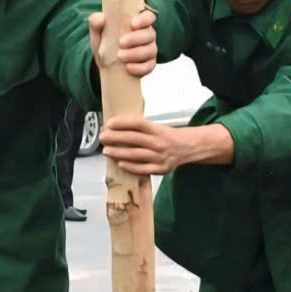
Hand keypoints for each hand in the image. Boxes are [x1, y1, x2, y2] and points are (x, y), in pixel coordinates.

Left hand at [88, 5, 157, 78]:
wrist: (105, 64)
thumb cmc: (104, 42)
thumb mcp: (97, 33)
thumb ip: (96, 22)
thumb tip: (100, 18)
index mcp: (138, 23)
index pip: (149, 16)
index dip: (144, 19)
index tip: (132, 24)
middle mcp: (147, 35)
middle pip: (150, 34)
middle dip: (136, 38)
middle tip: (121, 43)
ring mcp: (150, 50)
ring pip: (151, 50)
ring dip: (136, 53)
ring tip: (120, 56)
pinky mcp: (149, 64)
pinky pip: (149, 66)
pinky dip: (139, 68)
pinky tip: (128, 67)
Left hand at [99, 114, 228, 175]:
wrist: (188, 148)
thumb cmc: (167, 136)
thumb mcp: (157, 127)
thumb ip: (140, 128)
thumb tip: (115, 127)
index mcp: (157, 129)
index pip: (137, 123)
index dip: (122, 122)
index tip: (109, 123)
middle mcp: (158, 142)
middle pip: (134, 139)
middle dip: (115, 137)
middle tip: (103, 137)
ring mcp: (160, 156)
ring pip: (136, 154)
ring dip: (119, 152)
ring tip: (106, 151)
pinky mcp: (161, 169)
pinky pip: (143, 169)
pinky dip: (130, 167)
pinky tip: (119, 164)